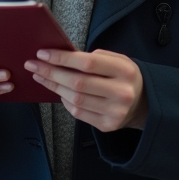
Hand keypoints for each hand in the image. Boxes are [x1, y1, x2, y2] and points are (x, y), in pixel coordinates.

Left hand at [25, 49, 146, 132]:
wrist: (144, 103)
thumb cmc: (124, 76)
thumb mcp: (117, 59)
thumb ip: (94, 57)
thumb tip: (63, 56)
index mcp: (124, 71)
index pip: (87, 63)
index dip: (62, 58)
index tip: (43, 53)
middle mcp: (121, 93)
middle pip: (77, 83)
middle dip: (51, 73)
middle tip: (34, 65)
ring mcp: (114, 112)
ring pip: (74, 100)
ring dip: (53, 86)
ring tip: (41, 76)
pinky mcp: (107, 126)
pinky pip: (77, 113)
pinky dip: (64, 101)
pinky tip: (58, 91)